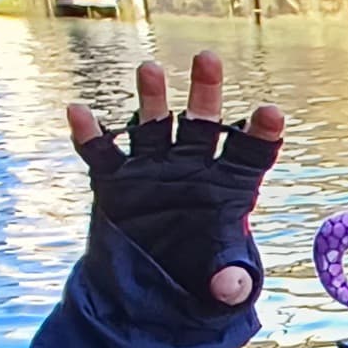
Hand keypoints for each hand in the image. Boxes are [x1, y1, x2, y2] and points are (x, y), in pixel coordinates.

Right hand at [67, 52, 285, 306]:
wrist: (149, 289)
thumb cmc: (197, 276)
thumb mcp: (219, 284)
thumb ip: (231, 281)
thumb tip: (230, 287)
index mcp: (230, 183)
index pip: (251, 151)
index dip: (261, 131)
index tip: (270, 113)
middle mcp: (193, 164)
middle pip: (203, 120)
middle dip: (206, 90)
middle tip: (208, 57)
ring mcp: (153, 167)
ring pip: (153, 124)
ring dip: (151, 97)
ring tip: (149, 68)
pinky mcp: (115, 181)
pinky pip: (100, 153)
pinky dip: (88, 133)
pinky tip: (77, 111)